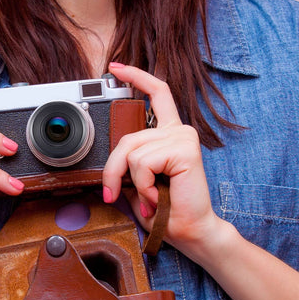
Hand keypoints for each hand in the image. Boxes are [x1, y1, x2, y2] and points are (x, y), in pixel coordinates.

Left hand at [100, 61, 225, 254]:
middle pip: (127, 138)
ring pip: (132, 152)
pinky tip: (157, 196)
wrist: (190, 232)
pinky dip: (143, 185)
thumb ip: (128, 162)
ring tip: (150, 198)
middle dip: (113, 170)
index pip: (156, 94)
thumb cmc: (166, 211)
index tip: (116, 67)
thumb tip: (108, 158)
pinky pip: (143, 162)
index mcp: (170, 134)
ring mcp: (183, 137)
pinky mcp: (184, 148)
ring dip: (133, 182)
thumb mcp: (138, 182)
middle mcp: (179, 131)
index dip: (136, 77)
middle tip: (114, 194)